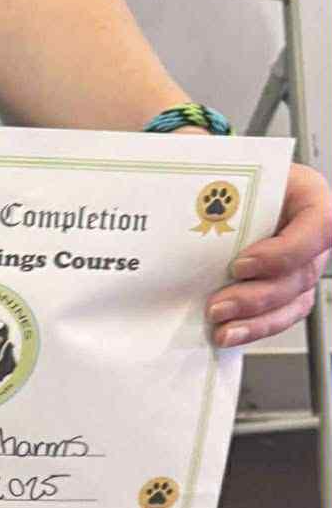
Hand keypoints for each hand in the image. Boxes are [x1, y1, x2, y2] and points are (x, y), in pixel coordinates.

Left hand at [206, 162, 331, 346]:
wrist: (220, 198)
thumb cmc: (229, 183)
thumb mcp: (229, 173)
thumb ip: (219, 189)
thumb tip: (188, 204)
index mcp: (307, 195)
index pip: (320, 224)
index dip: (284, 252)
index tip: (241, 264)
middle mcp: (312, 233)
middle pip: (301, 273)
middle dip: (257, 297)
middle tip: (216, 305)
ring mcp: (303, 264)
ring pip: (293, 301)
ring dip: (255, 321)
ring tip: (220, 329)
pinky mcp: (287, 291)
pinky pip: (281, 316)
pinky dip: (254, 329)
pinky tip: (228, 334)